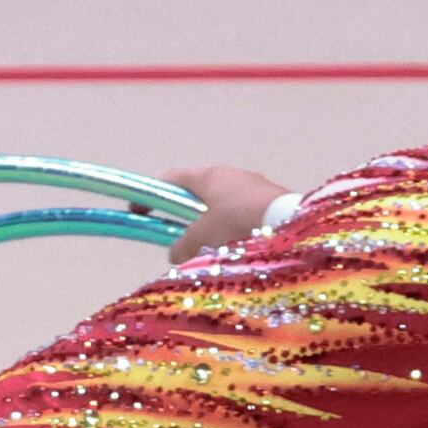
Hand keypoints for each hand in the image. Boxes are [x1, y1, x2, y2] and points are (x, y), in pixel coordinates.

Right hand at [164, 166, 291, 261]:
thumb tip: (174, 253)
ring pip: (224, 203)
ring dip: (214, 223)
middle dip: (187, 215)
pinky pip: (245, 212)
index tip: (140, 211)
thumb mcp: (202, 239)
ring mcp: (255, 185)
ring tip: (213, 249)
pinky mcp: (272, 199)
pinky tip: (239, 246)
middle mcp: (231, 174)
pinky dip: (236, 227)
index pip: (172, 179)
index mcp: (208, 176)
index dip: (152, 194)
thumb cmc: (237, 223)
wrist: (287, 224)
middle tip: (181, 237)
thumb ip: (182, 246)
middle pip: (199, 192)